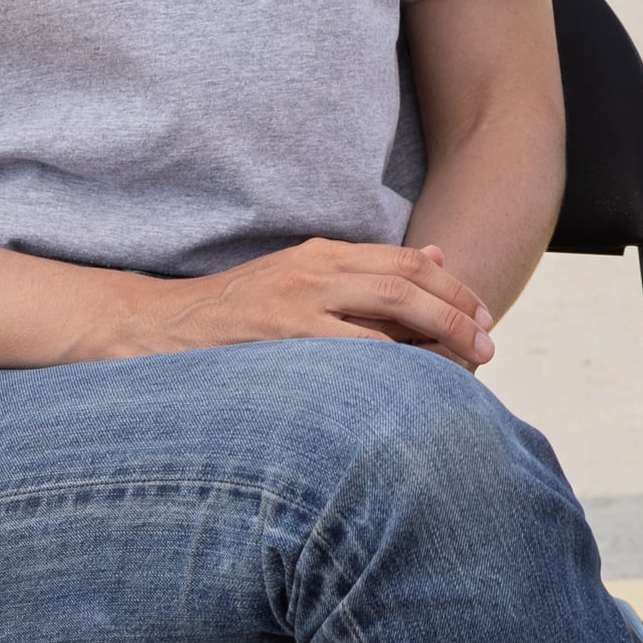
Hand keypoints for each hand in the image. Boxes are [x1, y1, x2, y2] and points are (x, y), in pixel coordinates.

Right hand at [99, 239, 497, 369]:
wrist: (154, 329)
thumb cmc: (233, 312)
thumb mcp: (298, 277)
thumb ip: (363, 272)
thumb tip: (437, 255)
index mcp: (320, 254)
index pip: (406, 262)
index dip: (453, 286)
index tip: (483, 315)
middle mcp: (314, 272)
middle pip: (408, 284)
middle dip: (457, 313)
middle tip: (488, 344)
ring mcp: (297, 307)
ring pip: (390, 317)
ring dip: (437, 342)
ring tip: (467, 367)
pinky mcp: (280, 342)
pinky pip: (352, 356)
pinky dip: (391, 369)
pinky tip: (415, 388)